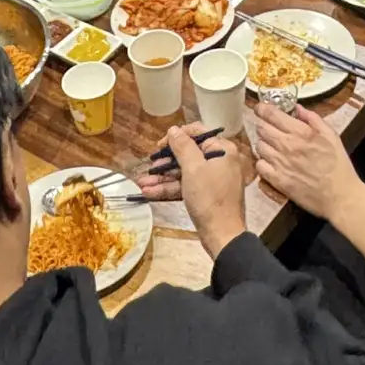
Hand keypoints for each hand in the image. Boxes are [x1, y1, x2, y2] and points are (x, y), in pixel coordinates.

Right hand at [136, 123, 246, 256]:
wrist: (222, 236)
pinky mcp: (206, 195)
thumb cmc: (210, 198)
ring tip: (142, 183)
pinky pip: (187, 186)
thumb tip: (174, 129)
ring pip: (185, 172)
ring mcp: (213, 180)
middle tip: (149, 167)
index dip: (176, 137)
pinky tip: (149, 193)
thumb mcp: (193, 169)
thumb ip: (183, 146)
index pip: (198, 134)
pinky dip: (170, 189)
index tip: (159, 146)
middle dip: (166, 162)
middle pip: (189, 154)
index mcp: (222, 150)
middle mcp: (220, 161)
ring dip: (163, 178)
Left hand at [254, 103, 363, 222]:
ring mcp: (280, 164)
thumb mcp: (332, 136)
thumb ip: (313, 119)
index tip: (260, 108)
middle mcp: (286, 146)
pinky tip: (271, 162)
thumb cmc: (339, 165)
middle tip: (269, 127)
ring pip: (259, 146)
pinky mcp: (277, 181)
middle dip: (263, 124)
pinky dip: (262, 162)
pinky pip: (259, 166)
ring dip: (264, 143)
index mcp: (300, 132)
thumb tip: (298, 108)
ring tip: (272, 145)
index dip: (262, 109)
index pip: (271, 114)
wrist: (340, 196)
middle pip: (262, 128)